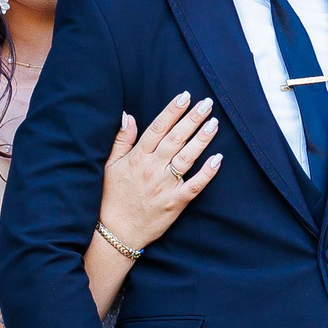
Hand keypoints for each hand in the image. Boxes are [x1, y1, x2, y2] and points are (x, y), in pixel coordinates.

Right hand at [99, 92, 221, 255]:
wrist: (116, 231)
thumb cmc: (112, 197)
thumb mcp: (110, 165)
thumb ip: (121, 140)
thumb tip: (127, 115)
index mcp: (137, 157)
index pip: (158, 128)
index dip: (172, 111)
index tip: (185, 96)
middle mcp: (152, 169)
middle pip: (176, 138)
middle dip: (192, 119)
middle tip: (207, 103)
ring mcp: (165, 186)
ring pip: (187, 158)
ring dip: (202, 140)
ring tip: (214, 124)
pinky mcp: (175, 203)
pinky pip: (194, 185)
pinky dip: (207, 172)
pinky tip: (218, 159)